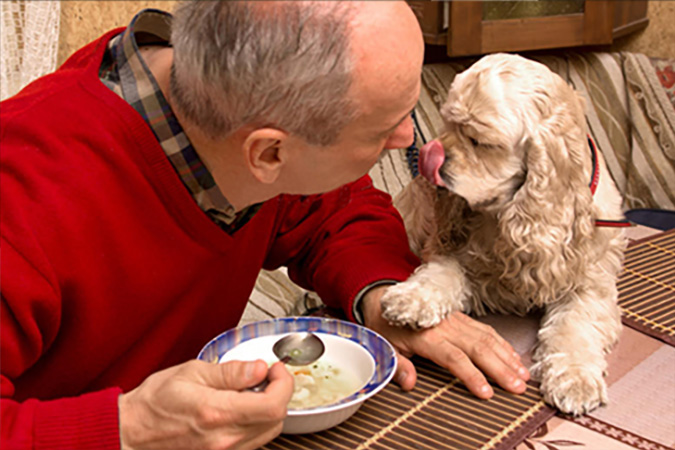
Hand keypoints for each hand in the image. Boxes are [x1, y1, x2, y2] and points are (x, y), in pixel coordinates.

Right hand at [118, 359, 292, 449]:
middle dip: (279, 393)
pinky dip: (255, 423)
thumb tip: (259, 369)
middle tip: (266, 376)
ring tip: (250, 391)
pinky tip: (240, 408)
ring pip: (268, 432)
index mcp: (217, 413)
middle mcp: (224, 438)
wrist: (131, 433)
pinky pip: (253, 441)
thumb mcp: (192, 372)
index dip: (284, 383)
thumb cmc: (154, 403)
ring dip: (268, 409)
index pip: (274, 404)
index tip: (275, 369)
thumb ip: (231, 372)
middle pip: (277, 420)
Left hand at [362, 286, 529, 398]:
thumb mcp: (385, 347)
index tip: (487, 392)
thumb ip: (398, 366)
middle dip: (500, 369)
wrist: (385, 298)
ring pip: (486, 338)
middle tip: (518, 388)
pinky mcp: (460, 317)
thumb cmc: (386, 327)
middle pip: (478, 348)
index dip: (471, 375)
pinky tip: (514, 357)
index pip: (454, 358)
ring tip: (523, 376)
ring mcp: (455, 320)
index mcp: (426, 337)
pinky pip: (485, 329)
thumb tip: (409, 384)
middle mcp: (445, 327)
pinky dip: (502, 343)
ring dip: (507, 357)